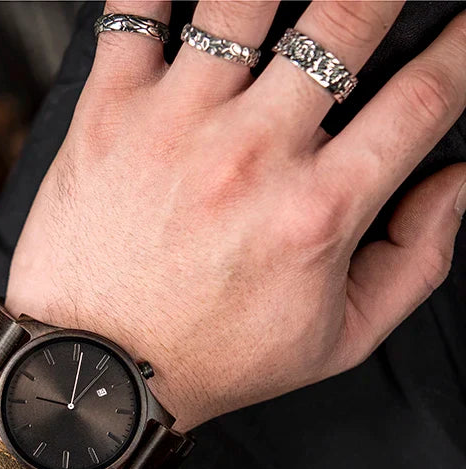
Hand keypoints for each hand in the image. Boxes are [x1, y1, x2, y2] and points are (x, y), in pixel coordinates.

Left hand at [3, 0, 465, 432]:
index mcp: (318, 211)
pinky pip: (134, 11)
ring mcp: (175, 126)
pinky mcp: (108, 116)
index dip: (462, 46)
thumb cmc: (212, 358)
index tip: (461, 29)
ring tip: (287, 8)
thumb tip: (454, 180)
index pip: (425, 94)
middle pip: (348, 15)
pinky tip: (187, 4)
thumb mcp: (336, 340)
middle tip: (373, 4)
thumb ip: (413, 260)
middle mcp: (251, 155)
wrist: (99, 371)